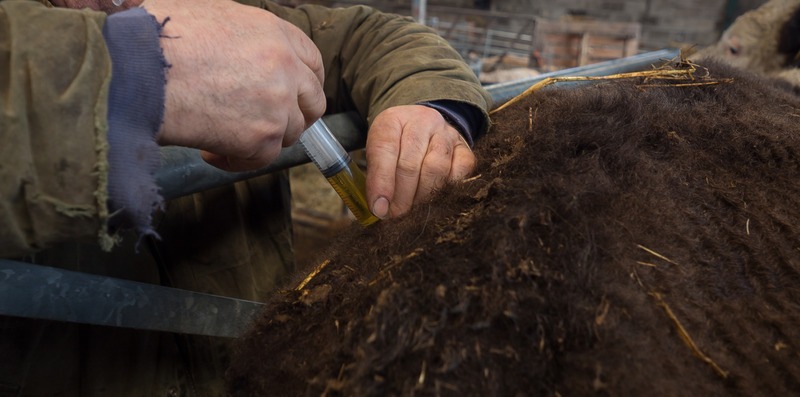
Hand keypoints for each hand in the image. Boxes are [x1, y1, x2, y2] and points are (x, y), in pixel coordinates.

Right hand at [141, 0, 325, 170]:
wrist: (136, 69)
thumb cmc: (157, 37)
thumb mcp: (209, 12)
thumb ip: (240, 33)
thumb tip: (240, 48)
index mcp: (275, 33)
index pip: (312, 62)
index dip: (304, 81)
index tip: (293, 94)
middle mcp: (285, 67)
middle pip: (313, 102)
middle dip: (295, 115)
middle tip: (269, 124)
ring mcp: (277, 104)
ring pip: (290, 133)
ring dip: (262, 138)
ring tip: (224, 135)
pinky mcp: (261, 138)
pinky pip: (262, 159)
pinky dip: (238, 160)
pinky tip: (210, 150)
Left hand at [365, 105, 475, 218]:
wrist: (425, 130)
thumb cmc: (397, 147)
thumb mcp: (378, 154)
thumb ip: (376, 177)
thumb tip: (380, 209)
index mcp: (392, 120)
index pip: (384, 149)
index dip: (381, 182)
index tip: (379, 209)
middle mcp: (422, 121)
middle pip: (410, 163)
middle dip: (401, 196)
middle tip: (396, 215)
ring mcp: (446, 133)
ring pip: (436, 169)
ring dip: (423, 197)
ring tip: (413, 210)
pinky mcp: (465, 148)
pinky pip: (460, 173)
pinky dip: (447, 190)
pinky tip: (435, 198)